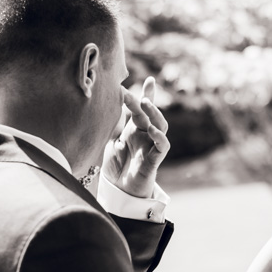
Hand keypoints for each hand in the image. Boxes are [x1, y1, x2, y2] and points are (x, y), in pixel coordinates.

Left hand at [102, 76, 170, 198]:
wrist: (119, 191)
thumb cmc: (116, 166)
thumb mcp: (110, 141)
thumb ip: (114, 125)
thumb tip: (109, 103)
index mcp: (134, 129)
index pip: (142, 108)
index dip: (148, 94)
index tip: (150, 80)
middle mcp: (145, 135)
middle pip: (150, 113)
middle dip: (146, 100)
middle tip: (134, 92)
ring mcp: (151, 146)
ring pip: (161, 125)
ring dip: (154, 114)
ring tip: (145, 104)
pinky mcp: (155, 159)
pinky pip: (162, 146)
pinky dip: (159, 137)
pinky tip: (152, 129)